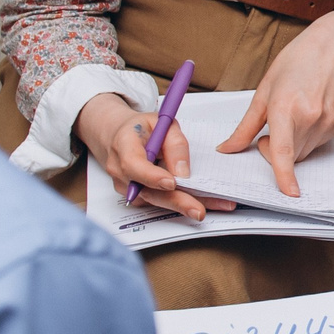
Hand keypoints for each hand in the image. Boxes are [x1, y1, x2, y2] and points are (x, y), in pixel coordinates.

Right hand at [76, 91, 228, 221]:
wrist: (118, 136)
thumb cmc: (141, 128)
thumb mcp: (161, 123)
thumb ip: (174, 144)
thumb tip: (183, 171)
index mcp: (124, 146)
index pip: (134, 165)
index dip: (152, 176)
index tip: (171, 183)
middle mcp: (120, 171)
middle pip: (147, 191)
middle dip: (176, 202)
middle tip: (198, 210)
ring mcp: (126, 187)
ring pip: (157, 200)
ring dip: (185, 205)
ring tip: (214, 206)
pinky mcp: (137, 196)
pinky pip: (159, 202)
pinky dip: (181, 203)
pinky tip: (202, 203)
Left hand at [217, 9, 333, 198]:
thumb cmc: (299, 61)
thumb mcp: (265, 89)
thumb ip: (245, 125)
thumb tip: (228, 148)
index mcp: (286, 107)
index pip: (283, 150)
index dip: (284, 175)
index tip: (288, 193)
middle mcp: (310, 117)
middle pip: (291, 156)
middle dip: (276, 151)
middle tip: (272, 127)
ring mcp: (328, 122)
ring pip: (304, 153)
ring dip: (294, 145)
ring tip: (294, 114)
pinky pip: (318, 144)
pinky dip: (308, 137)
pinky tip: (309, 113)